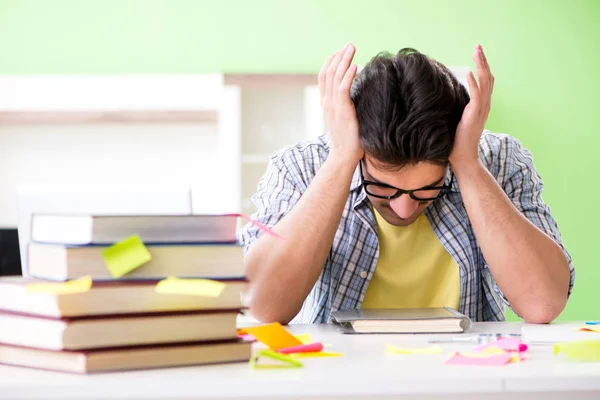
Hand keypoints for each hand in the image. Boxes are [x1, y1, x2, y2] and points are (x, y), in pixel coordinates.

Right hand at [318, 43, 362, 164]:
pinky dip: (348, 75)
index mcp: (327, 104)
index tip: (339, 52)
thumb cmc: (348, 141)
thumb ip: (347, 108)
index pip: (324, 78)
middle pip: (329, 73)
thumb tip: (358, 100)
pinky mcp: (342, 110)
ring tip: (351, 48)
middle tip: (349, 45)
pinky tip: (355, 65)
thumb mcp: (345, 120)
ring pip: (335, 77)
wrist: (343, 156)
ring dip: (343, 60)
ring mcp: (333, 106)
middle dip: (338, 56)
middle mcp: (327, 103)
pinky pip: (343, 88)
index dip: (330, 63)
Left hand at [449, 44, 494, 168]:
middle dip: (483, 61)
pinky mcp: (474, 115)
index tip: (476, 53)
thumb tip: (445, 98)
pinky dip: (473, 84)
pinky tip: (468, 73)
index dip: (482, 66)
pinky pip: (476, 97)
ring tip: (476, 52)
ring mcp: (481, 110)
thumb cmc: (457, 141)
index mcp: (481, 105)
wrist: (463, 158)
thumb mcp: (457, 119)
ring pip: (485, 83)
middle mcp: (484, 105)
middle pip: (488, 78)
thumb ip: (457, 108)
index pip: (485, 81)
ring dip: (480, 66)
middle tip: (478, 46)